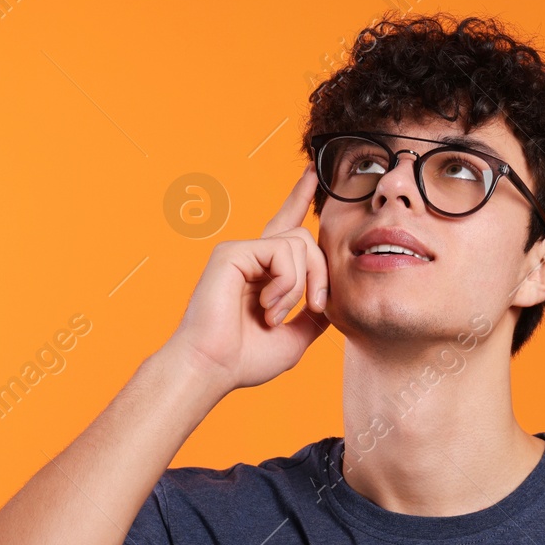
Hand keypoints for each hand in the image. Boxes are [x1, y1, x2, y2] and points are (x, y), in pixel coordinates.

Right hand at [165, 166, 330, 391]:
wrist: (213, 369)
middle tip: (317, 307)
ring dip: (299, 286)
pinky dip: (285, 283)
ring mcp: (240, 251)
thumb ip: (313, 314)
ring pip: (299, 243)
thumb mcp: (294, 336)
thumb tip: (332, 302)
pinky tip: (267, 305)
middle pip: (305, 238)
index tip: (313, 174)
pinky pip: (281, 251)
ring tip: (274, 314)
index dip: (300, 199)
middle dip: (321, 274)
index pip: (286, 228)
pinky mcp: (232, 252)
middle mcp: (251, 256)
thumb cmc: (244, 359)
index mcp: (263, 272)